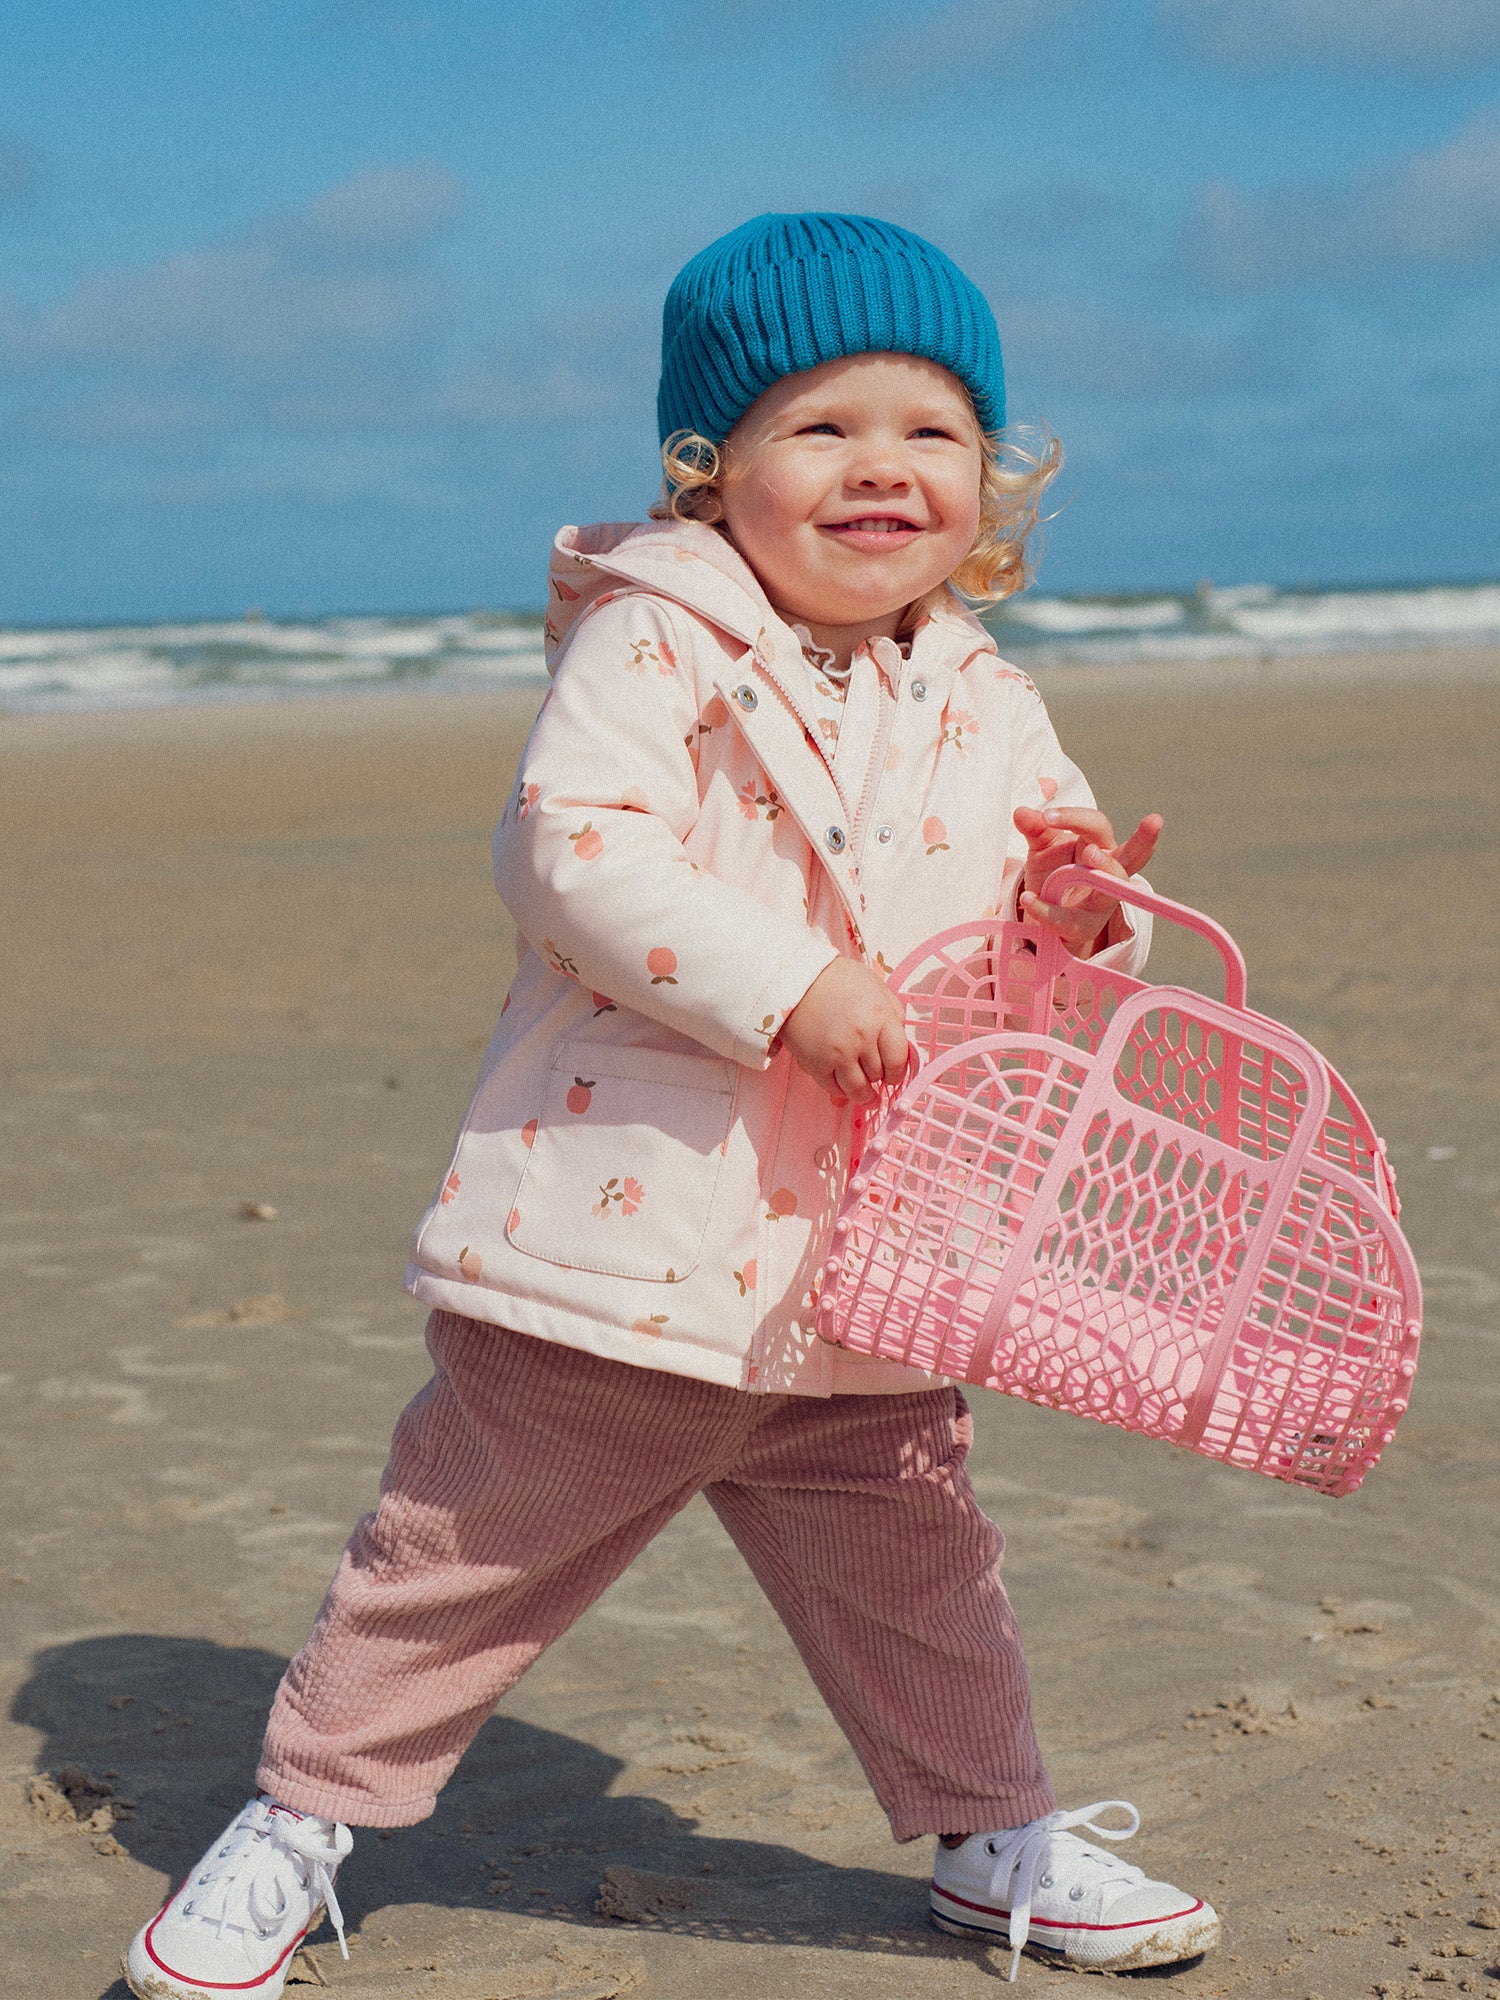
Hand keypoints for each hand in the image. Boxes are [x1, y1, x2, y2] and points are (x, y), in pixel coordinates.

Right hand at [780, 958, 910, 1105]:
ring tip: (867, 1098)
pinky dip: (839, 1091)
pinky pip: (832, 1088)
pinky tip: (843, 1089)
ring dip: (864, 1096)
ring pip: (858, 1089)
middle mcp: (861, 1039)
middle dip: (879, 1078)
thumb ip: (892, 1013)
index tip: (894, 1074)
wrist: (795, 978)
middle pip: (878, 1075)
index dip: (898, 1071)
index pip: (898, 1059)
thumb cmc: (836, 978)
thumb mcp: (875, 986)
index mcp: (880, 1018)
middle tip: (877, 1079)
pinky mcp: (815, 1063)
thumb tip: (899, 1040)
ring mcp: (838, 1054)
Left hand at [1012, 804, 1162, 956]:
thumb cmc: (1052, 871)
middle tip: (1154, 821)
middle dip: (1145, 840)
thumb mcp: (1042, 847)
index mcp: (1099, 844)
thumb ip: (1035, 829)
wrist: (1044, 913)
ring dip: (1107, 868)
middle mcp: (1109, 870)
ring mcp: (1101, 900)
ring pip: (1114, 887)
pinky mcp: (1084, 926)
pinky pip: (1069, 919)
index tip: (1048, 816)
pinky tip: (1028, 900)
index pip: (1096, 824)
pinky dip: (1047, 910)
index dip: (1074, 817)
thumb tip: (1022, 812)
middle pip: (1134, 855)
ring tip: (1090, 854)